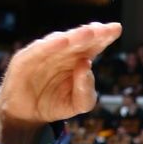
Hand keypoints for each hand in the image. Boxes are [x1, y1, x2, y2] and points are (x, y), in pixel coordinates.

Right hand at [0, 22, 121, 143]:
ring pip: (61, 42)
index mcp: (79, 60)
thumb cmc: (55, 104)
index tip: (116, 29)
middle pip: (80, 40)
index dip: (104, 36)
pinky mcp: (26, 60)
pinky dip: (50, 45)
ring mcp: (44, 54)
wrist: (27, 115)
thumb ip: (86, 90)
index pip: (94, 45)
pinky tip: (63, 41)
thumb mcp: (78, 104)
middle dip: (93, 33)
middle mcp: (62, 53)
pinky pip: (39, 50)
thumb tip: (86, 65)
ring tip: (89, 32)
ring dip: (74, 36)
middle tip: (105, 28)